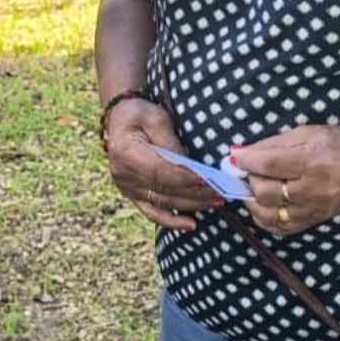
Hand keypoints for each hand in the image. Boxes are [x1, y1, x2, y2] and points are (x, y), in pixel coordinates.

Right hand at [105, 98, 220, 230]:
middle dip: (194, 193)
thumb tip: (190, 165)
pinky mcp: (132, 195)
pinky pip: (152, 212)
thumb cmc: (139, 114)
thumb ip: (170, 142)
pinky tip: (190, 225)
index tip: (207, 180)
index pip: (158, 171)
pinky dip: (171, 221)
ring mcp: (126, 187)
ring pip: (162, 203)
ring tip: (214, 202)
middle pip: (162, 190)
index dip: (183, 178)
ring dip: (190, 205)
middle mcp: (123, 174)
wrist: (120, 120)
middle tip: (220, 193)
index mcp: (125, 151)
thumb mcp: (156, 118)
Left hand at [232, 125, 339, 235]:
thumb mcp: (306, 133)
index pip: (269, 165)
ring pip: (269, 215)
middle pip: (266, 193)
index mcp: (313, 162)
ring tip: (253, 186)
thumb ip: (271, 144)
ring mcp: (314, 209)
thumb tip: (240, 153)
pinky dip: (265, 217)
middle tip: (246, 170)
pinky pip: (281, 228)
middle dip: (248, 180)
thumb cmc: (338, 143)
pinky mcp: (315, 220)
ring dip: (253, 201)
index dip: (246, 161)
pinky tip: (265, 203)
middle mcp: (314, 190)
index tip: (234, 157)